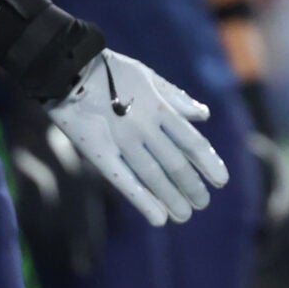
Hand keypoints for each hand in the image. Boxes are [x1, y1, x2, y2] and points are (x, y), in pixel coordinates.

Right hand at [44, 50, 229, 227]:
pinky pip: (123, 180)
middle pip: (175, 163)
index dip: (209, 163)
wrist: (67, 69)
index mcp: (159, 108)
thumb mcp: (149, 77)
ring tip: (185, 215)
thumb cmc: (110, 71)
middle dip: (192, 186)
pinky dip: (143, 200)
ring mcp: (122, 141)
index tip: (221, 181)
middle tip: (202, 203)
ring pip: (153, 176)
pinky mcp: (98, 152)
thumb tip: (203, 116)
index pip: (192, 142)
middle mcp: (145, 127)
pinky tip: (158, 217)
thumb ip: (177, 98)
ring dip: (172, 198)